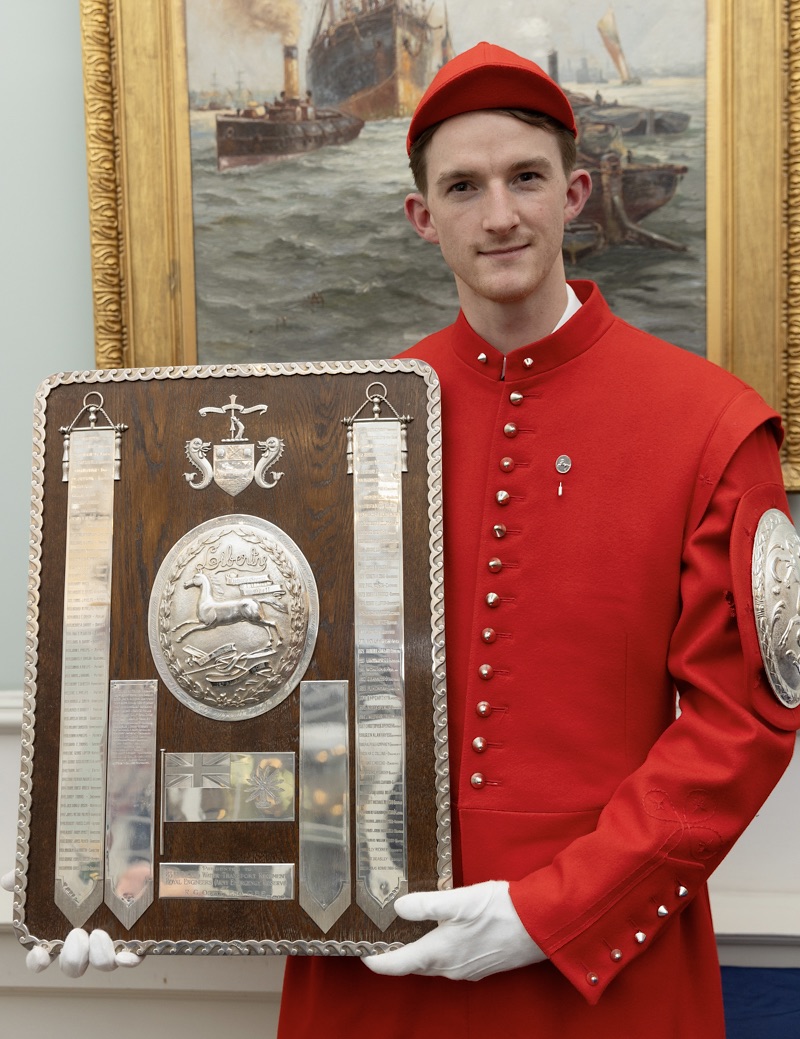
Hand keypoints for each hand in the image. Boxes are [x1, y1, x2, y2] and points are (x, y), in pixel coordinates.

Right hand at [1, 869, 141, 974]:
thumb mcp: (58, 868)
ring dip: (99, 956)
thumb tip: (9, 879)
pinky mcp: (134, 938)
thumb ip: (31, 875)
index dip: (38, 961)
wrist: (128, 856)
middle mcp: (85, 942)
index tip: (39, 953)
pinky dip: (129, 960)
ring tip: (98, 934)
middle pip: (73, 966)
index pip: (42, 958)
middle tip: (77, 934)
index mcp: (61, 931)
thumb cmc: (88, 870)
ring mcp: (109, 942)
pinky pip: (132, 958)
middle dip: (72, 958)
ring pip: (101, 964)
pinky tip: (128, 954)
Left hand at [364, 880, 545, 980]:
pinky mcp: (482, 964)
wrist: (539, 926)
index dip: (375, 959)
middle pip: (413, 965)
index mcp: (438, 954)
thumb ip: (425, 905)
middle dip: (395, 954)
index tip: (361, 951)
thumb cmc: (499, 911)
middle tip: (381, 936)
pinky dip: (438, 949)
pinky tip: (442, 931)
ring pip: (432, 963)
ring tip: (406, 931)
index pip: (396, 965)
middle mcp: (450, 968)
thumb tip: (398, 908)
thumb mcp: (458, 900)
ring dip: (417, 951)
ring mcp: (467, 969)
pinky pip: (451, 960)